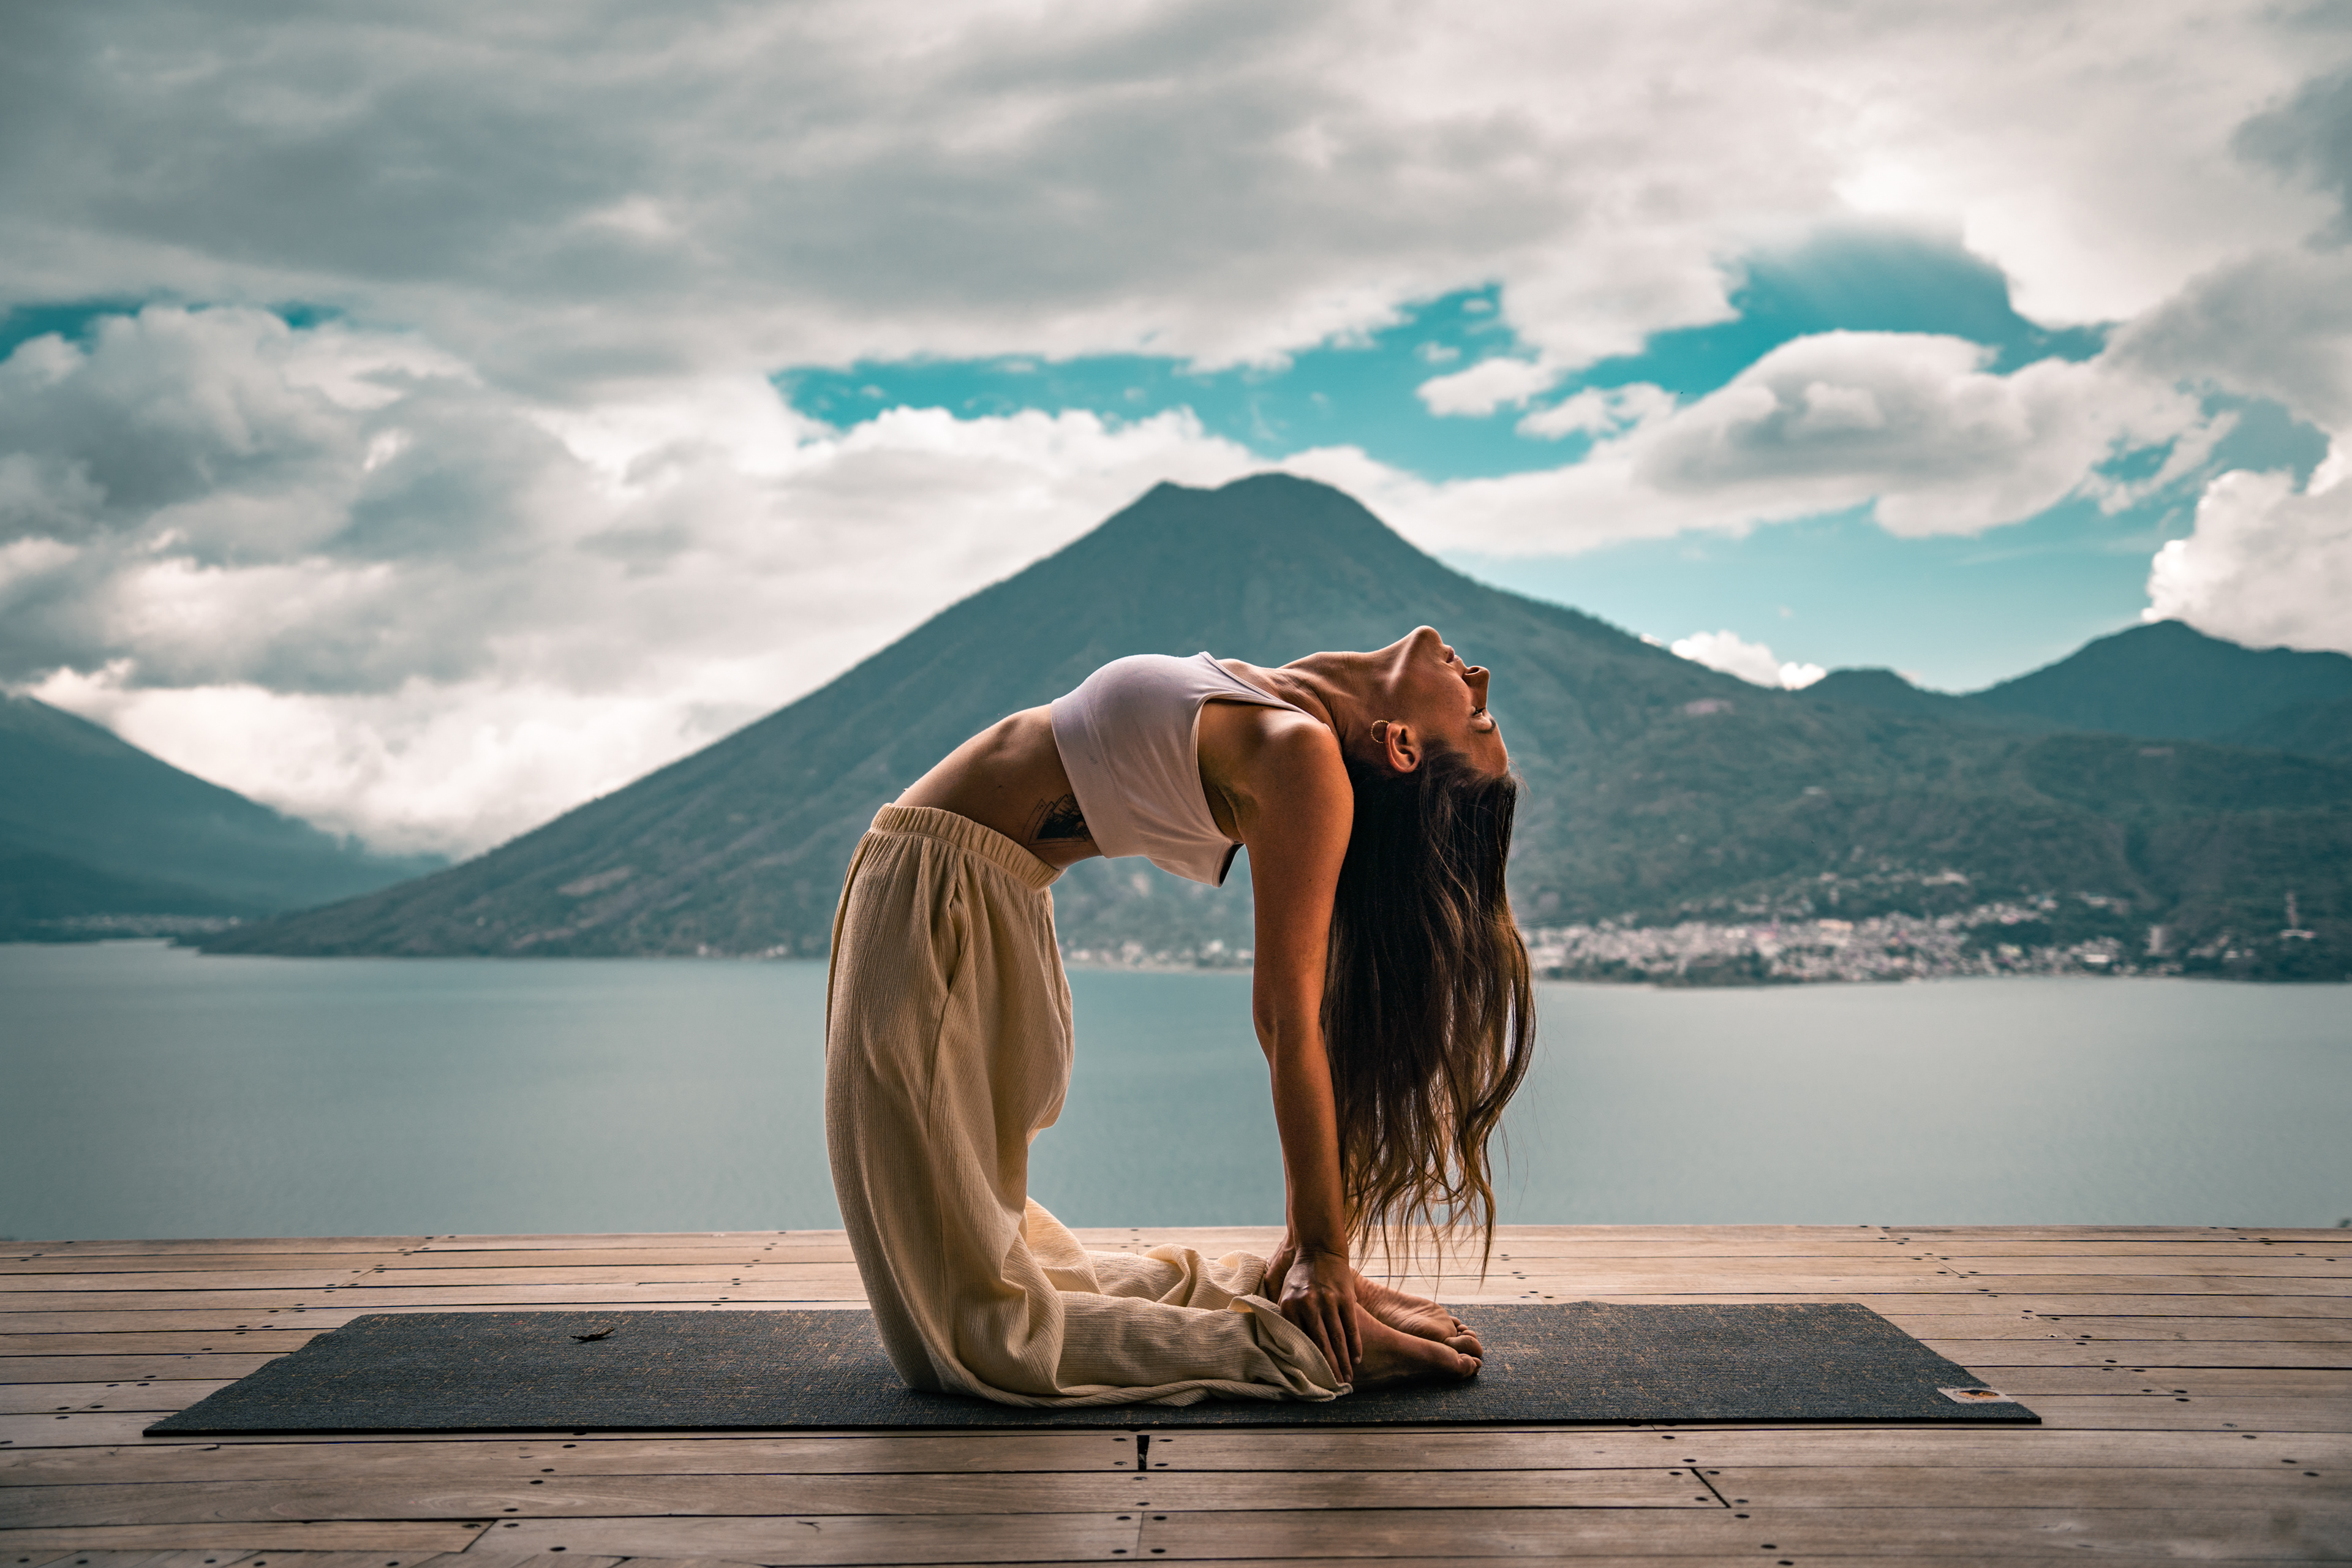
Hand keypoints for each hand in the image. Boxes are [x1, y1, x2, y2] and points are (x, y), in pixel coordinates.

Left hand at [1276, 1247, 1361, 1383]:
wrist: (1319, 1248)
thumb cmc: (1299, 1273)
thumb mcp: (1283, 1292)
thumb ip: (1284, 1315)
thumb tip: (1280, 1342)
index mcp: (1289, 1306)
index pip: (1299, 1342)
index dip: (1306, 1363)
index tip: (1312, 1379)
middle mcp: (1308, 1305)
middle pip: (1320, 1345)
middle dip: (1328, 1368)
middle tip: (1333, 1386)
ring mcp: (1329, 1301)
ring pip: (1338, 1339)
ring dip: (1344, 1361)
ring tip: (1347, 1377)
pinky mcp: (1346, 1297)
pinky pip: (1352, 1326)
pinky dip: (1355, 1344)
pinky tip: (1357, 1358)